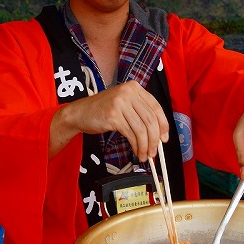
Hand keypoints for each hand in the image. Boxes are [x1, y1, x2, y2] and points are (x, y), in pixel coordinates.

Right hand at [50, 80, 169, 161]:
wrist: (80, 113)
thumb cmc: (103, 111)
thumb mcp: (124, 104)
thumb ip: (140, 113)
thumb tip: (159, 134)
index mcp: (134, 87)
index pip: (156, 107)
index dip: (163, 125)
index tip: (164, 138)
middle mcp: (128, 92)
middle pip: (150, 119)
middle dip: (154, 139)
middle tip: (154, 152)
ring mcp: (120, 103)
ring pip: (142, 128)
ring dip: (145, 145)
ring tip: (145, 155)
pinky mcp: (113, 115)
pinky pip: (131, 134)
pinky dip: (137, 146)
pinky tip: (137, 151)